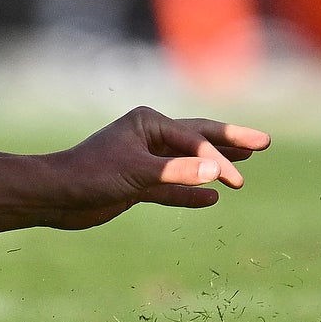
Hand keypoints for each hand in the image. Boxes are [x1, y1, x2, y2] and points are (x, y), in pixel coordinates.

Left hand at [35, 107, 269, 229]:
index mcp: (149, 123)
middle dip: (231, 142)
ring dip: (216, 164)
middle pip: (199, 139)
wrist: (55, 197)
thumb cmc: (90, 176)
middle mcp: (150, 137)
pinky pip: (173, 187)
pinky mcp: (138, 185)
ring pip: (189, 162)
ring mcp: (145, 161)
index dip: (218, 158)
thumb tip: (218, 171)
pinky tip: (212, 198)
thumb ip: (178, 173)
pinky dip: (192, 192)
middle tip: (265, 142)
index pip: (194, 140)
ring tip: (245, 162)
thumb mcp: (137, 174)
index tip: (234, 180)